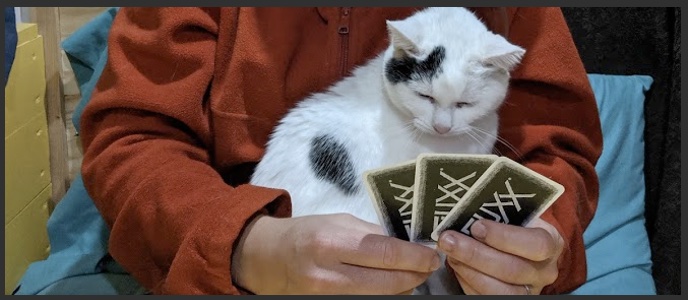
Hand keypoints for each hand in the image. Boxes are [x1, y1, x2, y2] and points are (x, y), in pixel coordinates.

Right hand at [232, 213, 440, 293]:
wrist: (269, 257)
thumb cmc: (306, 234)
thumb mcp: (337, 222)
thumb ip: (370, 234)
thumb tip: (406, 245)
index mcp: (331, 243)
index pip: (386, 254)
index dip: (416, 258)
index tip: (432, 256)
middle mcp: (327, 274)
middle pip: (388, 282)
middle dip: (415, 275)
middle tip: (428, 267)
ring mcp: (326, 295)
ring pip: (380, 297)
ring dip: (402, 288)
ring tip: (410, 275)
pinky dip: (383, 295)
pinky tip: (390, 285)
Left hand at [438, 217, 563, 294]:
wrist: (521, 247)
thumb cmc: (515, 225)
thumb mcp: (516, 215)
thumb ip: (499, 213)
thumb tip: (467, 207)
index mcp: (551, 243)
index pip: (536, 244)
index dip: (504, 237)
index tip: (477, 226)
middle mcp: (544, 271)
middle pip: (512, 269)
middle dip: (475, 254)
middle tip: (449, 240)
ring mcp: (528, 290)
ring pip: (499, 289)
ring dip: (468, 269)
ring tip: (450, 253)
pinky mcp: (510, 299)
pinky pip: (485, 296)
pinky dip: (467, 282)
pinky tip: (456, 265)